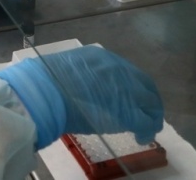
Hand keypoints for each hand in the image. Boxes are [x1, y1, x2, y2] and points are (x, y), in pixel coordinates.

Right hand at [0, 46, 163, 148]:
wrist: (45, 92)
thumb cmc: (49, 80)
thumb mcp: (71, 67)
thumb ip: (86, 73)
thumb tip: (87, 84)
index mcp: (104, 58)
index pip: (129, 72)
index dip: (133, 87)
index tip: (131, 97)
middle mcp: (121, 70)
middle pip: (146, 86)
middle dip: (148, 100)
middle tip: (145, 113)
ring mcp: (127, 90)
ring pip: (151, 104)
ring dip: (151, 116)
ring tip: (145, 128)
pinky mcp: (128, 112)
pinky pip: (146, 122)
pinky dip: (147, 130)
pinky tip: (141, 138)